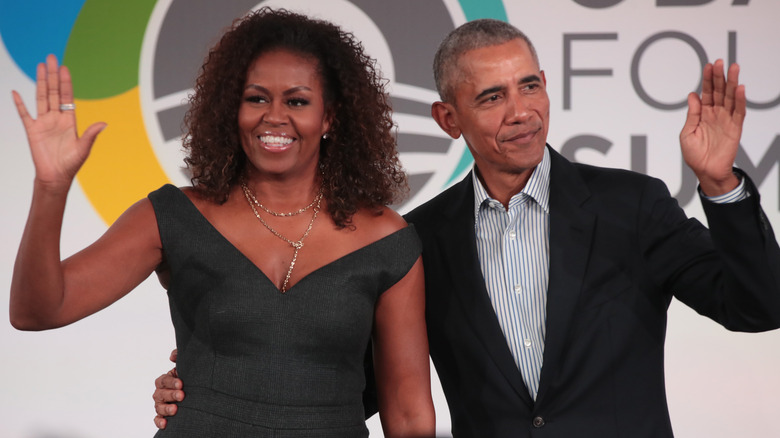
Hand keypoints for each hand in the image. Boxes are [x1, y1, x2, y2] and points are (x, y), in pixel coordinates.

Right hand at [12, 54, 105, 189]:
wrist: (56, 176)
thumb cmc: (71, 164)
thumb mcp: (83, 148)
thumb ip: (91, 135)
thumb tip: (104, 123)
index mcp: (69, 120)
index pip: (67, 97)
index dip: (66, 83)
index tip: (64, 68)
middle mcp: (56, 118)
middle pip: (54, 92)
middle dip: (53, 75)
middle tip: (51, 58)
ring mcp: (43, 122)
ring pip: (41, 98)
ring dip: (40, 82)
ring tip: (40, 67)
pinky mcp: (32, 130)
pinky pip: (24, 114)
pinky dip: (19, 104)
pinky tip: (15, 92)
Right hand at [153, 349, 183, 429]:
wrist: (196, 391)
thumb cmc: (189, 378)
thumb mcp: (186, 366)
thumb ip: (179, 356)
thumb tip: (172, 356)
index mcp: (165, 380)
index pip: (163, 380)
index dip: (171, 382)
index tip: (181, 383)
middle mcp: (160, 392)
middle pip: (160, 394)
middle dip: (171, 395)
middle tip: (182, 395)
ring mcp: (161, 404)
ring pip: (158, 407)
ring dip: (166, 409)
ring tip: (175, 409)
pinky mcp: (163, 415)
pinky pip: (158, 419)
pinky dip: (159, 421)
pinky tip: (165, 424)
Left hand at [679, 59, 744, 195]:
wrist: (706, 171)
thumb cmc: (695, 155)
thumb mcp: (687, 133)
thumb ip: (692, 114)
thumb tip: (692, 95)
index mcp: (703, 114)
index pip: (706, 92)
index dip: (707, 79)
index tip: (708, 66)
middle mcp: (715, 114)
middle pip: (719, 91)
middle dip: (719, 76)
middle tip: (720, 62)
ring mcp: (726, 120)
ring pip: (731, 97)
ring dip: (732, 83)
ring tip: (734, 68)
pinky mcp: (735, 128)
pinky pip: (739, 112)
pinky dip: (740, 100)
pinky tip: (740, 88)